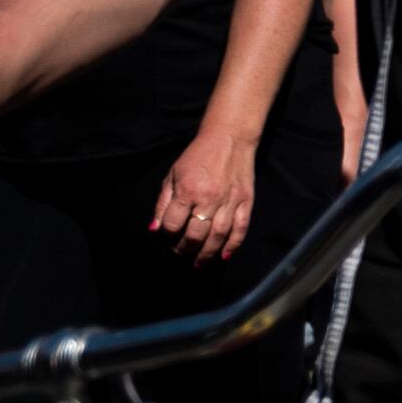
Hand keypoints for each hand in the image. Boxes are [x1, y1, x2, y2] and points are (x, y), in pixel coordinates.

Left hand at [151, 129, 257, 264]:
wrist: (230, 138)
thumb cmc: (198, 156)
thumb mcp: (173, 175)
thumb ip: (163, 203)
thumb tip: (155, 229)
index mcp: (188, 191)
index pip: (172, 224)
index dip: (167, 234)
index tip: (167, 237)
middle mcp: (209, 199)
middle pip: (195, 234)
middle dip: (185, 249)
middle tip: (181, 254)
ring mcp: (230, 201)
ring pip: (218, 236)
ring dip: (207, 253)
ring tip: (199, 264)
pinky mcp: (246, 202)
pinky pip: (240, 228)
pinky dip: (233, 245)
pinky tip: (224, 255)